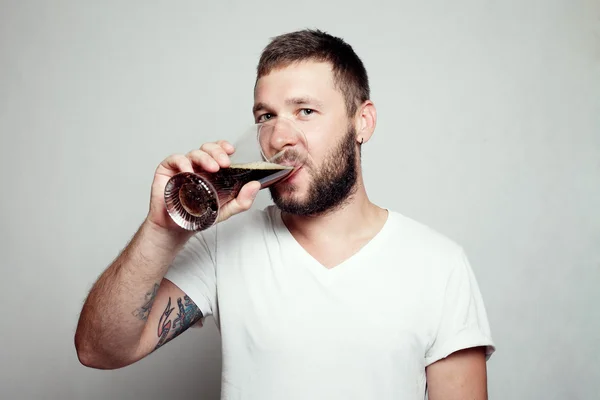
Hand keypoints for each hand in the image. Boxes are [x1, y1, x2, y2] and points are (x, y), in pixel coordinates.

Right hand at [146, 140, 260, 232]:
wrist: (177, 229)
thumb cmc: (199, 216)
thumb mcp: (226, 210)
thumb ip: (242, 200)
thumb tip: (256, 185)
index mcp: (212, 170)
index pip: (218, 151)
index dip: (223, 147)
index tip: (231, 151)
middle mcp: (198, 165)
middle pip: (208, 148)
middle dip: (217, 152)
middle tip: (224, 163)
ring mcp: (182, 167)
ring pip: (194, 152)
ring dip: (205, 157)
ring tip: (212, 168)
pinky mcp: (168, 170)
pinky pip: (175, 159)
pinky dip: (183, 162)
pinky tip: (189, 172)